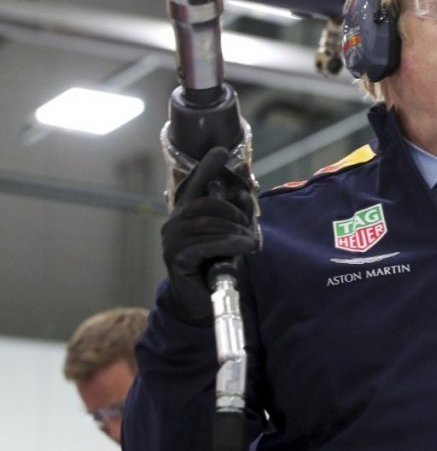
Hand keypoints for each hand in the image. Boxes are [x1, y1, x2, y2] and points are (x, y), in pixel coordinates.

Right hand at [161, 147, 258, 324]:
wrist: (202, 301)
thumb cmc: (216, 265)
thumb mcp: (231, 236)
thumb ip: (237, 217)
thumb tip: (244, 194)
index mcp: (186, 215)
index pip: (195, 185)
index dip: (207, 167)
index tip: (220, 150)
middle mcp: (174, 224)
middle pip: (205, 204)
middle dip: (232, 211)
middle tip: (249, 227)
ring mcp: (171, 241)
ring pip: (207, 223)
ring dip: (235, 231)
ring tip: (251, 242)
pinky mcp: (176, 258)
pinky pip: (206, 243)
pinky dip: (230, 243)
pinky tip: (247, 247)